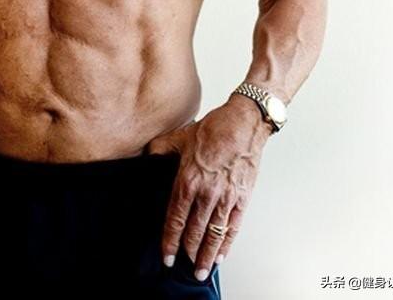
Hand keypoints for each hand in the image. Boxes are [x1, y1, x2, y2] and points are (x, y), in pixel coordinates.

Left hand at [146, 95, 271, 280]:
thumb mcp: (180, 135)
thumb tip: (147, 156)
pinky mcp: (242, 197)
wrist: (244, 123)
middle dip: (188, 253)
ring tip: (202, 270)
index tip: (167, 256)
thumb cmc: (215, 128)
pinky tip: (221, 253)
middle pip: (194, 231)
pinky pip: (233, 227)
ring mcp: (226, 197)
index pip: (175, 218)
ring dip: (207, 255)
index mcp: (188, 179)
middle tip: (184, 267)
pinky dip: (227, 243)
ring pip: (214, 234)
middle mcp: (207, 192)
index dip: (170, 240)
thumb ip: (161, 148)